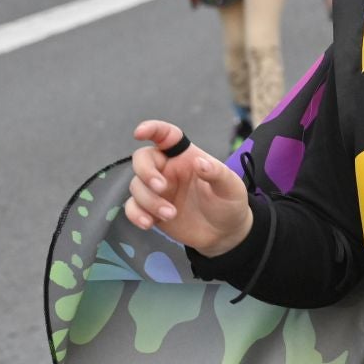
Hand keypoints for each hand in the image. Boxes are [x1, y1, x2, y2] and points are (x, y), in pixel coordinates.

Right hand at [125, 120, 252, 256]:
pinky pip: (132, 207)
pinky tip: (148, 224)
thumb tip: (199, 162)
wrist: (224, 234)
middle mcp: (168, 169)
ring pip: (136, 186)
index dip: (152, 129)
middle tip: (161, 188)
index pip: (166, 136)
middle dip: (146, 172)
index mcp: (186, 157)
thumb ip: (217, 173)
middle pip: (142, 159)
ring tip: (171, 214)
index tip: (139, 133)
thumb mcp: (230, 187)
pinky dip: (135, 214)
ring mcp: (157, 190)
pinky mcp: (150, 210)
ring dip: (149, 200)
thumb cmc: (229, 202)